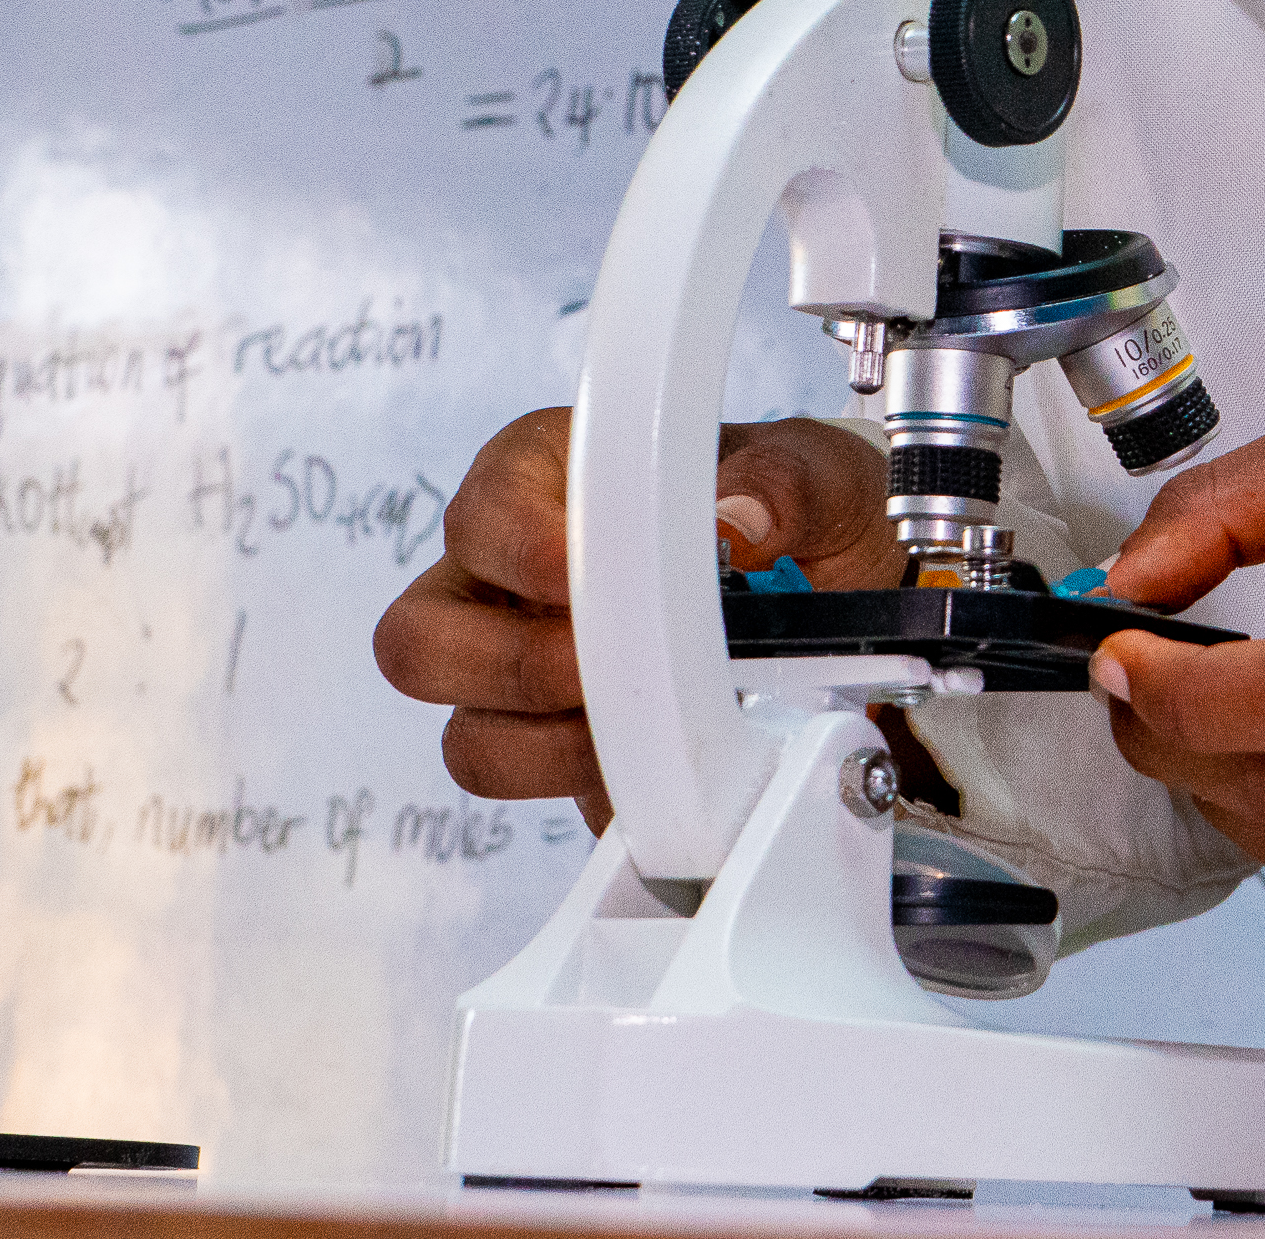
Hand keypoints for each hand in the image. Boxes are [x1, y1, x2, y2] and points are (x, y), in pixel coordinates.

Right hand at [374, 408, 902, 832]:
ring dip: (549, 745)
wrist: (845, 589)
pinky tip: (657, 762)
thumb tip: (736, 520)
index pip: (483, 508)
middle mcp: (512, 572)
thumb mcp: (817, 470)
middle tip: (601, 668)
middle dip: (513, 666)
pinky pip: (539, 794)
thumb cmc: (804, 508)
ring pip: (466, 733)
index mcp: (552, 474)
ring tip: (640, 724)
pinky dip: (592, 790)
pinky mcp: (561, 748)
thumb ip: (783, 482)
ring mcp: (524, 667)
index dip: (520, 551)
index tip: (583, 578)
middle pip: (419, 636)